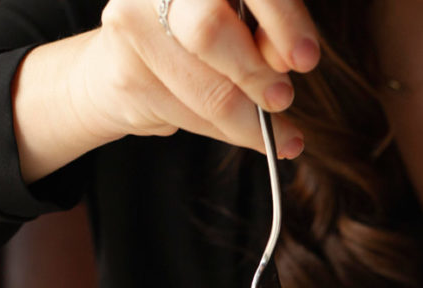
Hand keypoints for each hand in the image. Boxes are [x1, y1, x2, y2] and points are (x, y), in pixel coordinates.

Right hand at [13, 0, 319, 181]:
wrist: (117, 66)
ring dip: (251, 122)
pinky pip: (191, 116)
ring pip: (206, 90)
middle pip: (208, 31)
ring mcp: (132, 26)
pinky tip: (247, 132)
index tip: (305, 58)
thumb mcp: (239, 24)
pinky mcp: (124, 74)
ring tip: (277, 133)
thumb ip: (262, 34)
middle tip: (281, 99)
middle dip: (256, 74)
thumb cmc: (192, 41)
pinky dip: (230, 131)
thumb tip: (291, 60)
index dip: (281, 17)